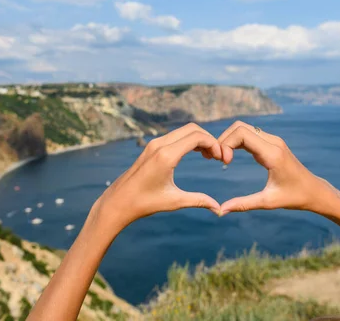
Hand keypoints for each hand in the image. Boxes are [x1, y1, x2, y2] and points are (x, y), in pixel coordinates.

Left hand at [94, 123, 222, 231]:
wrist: (118, 202)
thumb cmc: (144, 203)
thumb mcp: (174, 201)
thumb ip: (198, 201)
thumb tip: (219, 210)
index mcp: (166, 156)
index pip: (196, 137)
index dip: (214, 144)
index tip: (221, 158)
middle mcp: (159, 145)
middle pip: (192, 129)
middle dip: (209, 139)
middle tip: (218, 156)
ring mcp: (154, 144)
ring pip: (183, 131)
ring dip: (199, 139)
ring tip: (209, 156)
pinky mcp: (151, 147)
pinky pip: (175, 136)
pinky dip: (188, 141)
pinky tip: (196, 154)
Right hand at [218, 121, 334, 214]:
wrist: (315, 191)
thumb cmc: (294, 197)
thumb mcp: (268, 202)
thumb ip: (243, 204)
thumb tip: (220, 211)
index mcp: (272, 154)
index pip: (242, 134)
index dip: (226, 144)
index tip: (223, 162)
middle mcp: (273, 142)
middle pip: (239, 126)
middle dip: (224, 140)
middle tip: (218, 160)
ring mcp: (273, 140)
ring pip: (243, 128)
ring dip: (229, 139)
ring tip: (222, 158)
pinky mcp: (272, 142)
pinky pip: (249, 133)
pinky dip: (236, 141)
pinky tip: (230, 157)